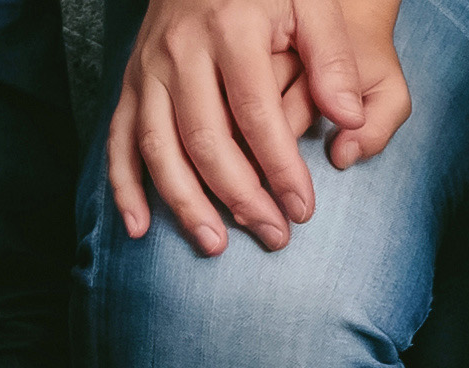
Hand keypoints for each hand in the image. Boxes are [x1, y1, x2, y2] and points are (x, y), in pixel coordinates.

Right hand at [102, 0, 404, 255]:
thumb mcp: (311, 3)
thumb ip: (333, 59)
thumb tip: (349, 119)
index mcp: (230, 29)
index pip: (255, 112)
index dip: (279, 166)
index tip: (303, 207)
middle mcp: (181, 51)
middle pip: (204, 138)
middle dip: (240, 196)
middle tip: (274, 236)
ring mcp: (148, 68)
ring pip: (158, 146)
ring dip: (185, 202)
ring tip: (215, 243)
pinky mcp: (130, 80)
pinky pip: (119, 139)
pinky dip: (124, 186)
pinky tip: (140, 226)